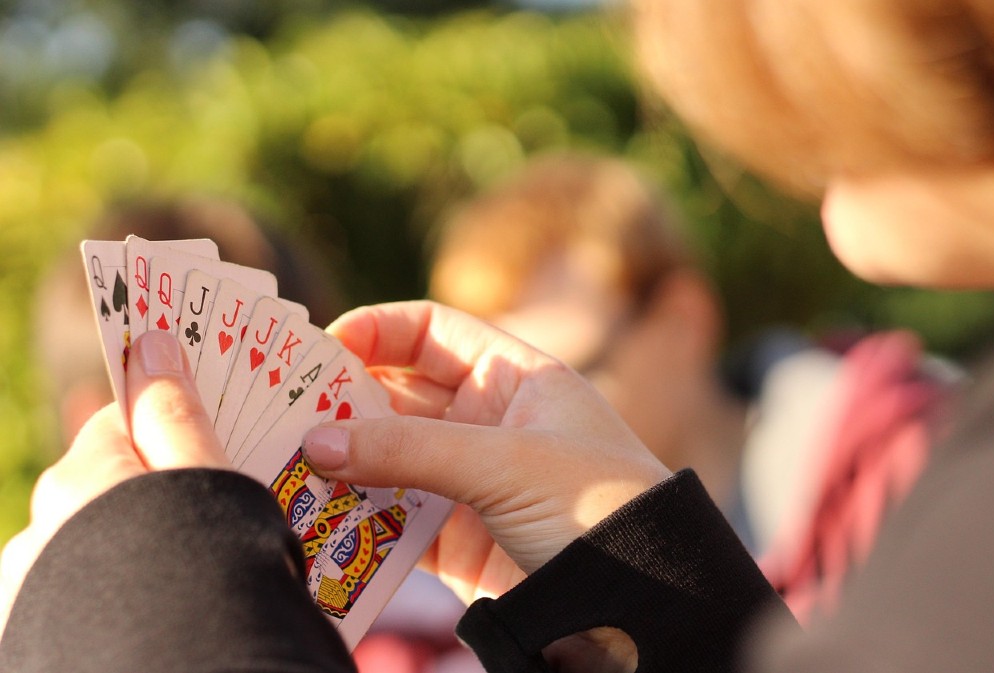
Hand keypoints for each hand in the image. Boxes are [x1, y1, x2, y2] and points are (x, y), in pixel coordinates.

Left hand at [0, 331, 228, 631]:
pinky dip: (107, 596)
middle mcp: (38, 529)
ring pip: (86, 547)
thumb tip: (151, 344)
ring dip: (125, 553)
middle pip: (100, 488)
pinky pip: (76, 595)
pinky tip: (147, 612)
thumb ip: (175, 414)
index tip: (211, 446)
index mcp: (80, 479)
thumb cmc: (204, 569)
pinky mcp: (30, 636)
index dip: (169, 428)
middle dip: (147, 498)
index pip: (117, 423)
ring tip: (182, 583)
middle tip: (208, 525)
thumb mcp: (206, 482)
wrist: (183, 671)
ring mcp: (29, 588)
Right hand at [302, 301, 671, 604]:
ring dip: (343, 460)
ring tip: (285, 462)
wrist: (642, 601)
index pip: (433, 331)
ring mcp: (470, 480)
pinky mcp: (457, 538)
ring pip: (389, 457)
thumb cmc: (598, 504)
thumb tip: (315, 441)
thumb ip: (409, 450)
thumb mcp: (505, 462)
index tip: (322, 347)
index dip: (378, 330)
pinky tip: (316, 514)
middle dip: (344, 400)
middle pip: (399, 394)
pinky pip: (394, 516)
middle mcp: (489, 421)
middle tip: (282, 409)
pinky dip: (357, 516)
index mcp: (514, 377)